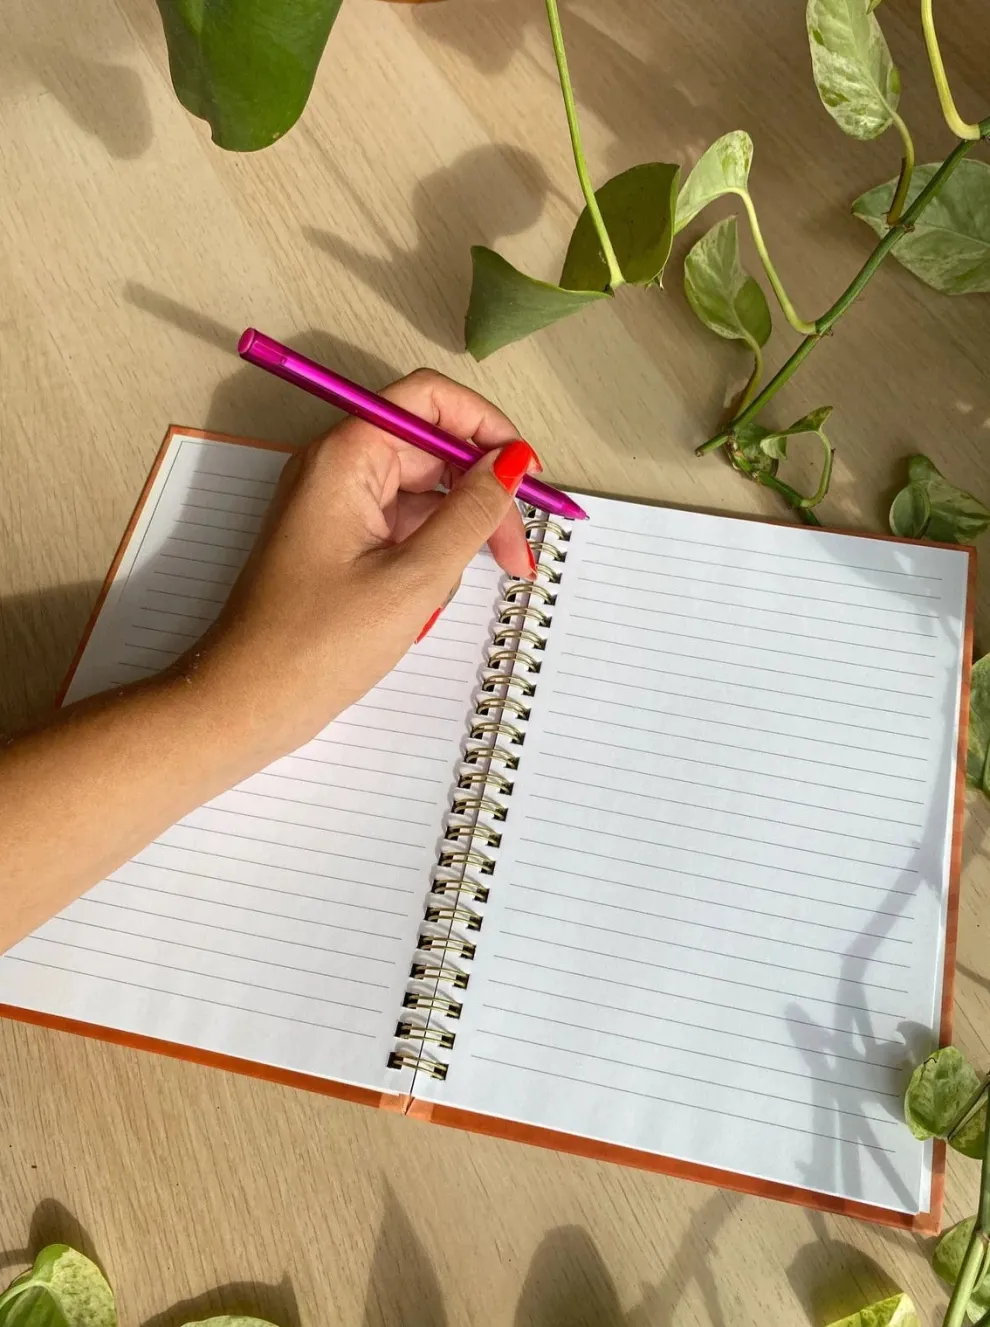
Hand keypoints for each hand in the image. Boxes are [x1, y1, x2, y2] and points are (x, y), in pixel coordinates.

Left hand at [185, 368, 540, 762]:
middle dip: (481, 497)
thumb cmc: (319, 645)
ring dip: (453, 537)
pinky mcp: (334, 542)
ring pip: (421, 496)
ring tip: (448, 595)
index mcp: (346, 456)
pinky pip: (398, 530)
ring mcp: (333, 505)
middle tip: (518, 557)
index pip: (429, 400)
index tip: (526, 474)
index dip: (486, 427)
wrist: (244, 702)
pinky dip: (425, 559)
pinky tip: (423, 604)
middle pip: (431, 451)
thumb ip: (472, 513)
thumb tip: (514, 462)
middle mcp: (336, 468)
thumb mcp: (414, 578)